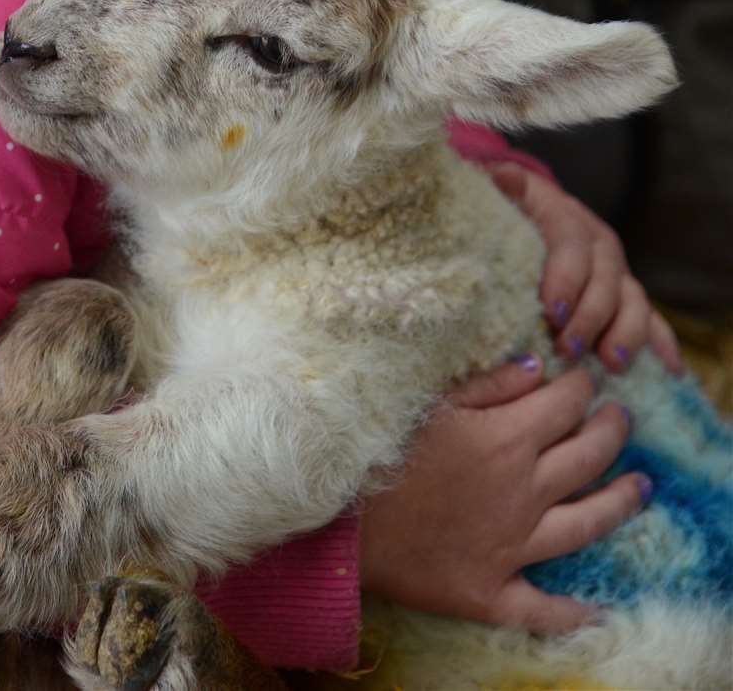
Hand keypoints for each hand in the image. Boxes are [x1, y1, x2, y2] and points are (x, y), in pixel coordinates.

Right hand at [359, 357, 650, 631]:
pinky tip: (597, 610)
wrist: (339, 521)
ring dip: (620, 502)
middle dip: (611, 430)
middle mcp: (523, 491)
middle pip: (588, 455)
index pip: (566, 402)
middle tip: (621, 417)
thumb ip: (489, 382)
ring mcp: (514, 546)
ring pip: (587, 523)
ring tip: (640, 487)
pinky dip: (572, 613)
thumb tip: (537, 366)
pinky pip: (543, 608)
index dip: (581, 385)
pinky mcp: (492, 591)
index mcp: (507, 438)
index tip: (583, 377)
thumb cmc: (378, 449)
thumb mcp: (430, 400)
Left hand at [487, 163, 682, 375]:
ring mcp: (617, 271)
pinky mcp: (627, 296)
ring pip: (633, 301)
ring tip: (610, 363)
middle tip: (567, 349)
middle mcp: (598, 243)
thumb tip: (505, 175)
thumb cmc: (510, 212)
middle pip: (605, 280)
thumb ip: (505, 189)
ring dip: (625, 334)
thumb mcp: (503, 198)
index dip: (565, 279)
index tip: (550, 311)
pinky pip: (651, 318)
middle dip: (589, 318)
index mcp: (566, 217)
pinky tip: (668, 369)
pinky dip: (661, 343)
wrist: (530, 214)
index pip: (571, 244)